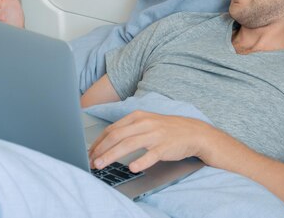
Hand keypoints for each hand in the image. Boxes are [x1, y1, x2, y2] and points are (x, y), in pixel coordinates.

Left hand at [88, 111, 213, 172]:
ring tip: (101, 164)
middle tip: (91, 161)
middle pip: (117, 136)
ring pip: (129, 144)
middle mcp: (145, 123)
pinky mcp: (165, 147)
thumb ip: (129, 129)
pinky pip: (151, 155)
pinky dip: (140, 161)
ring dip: (112, 155)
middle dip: (101, 149)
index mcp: (138, 116)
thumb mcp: (147, 122)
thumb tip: (106, 141)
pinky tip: (131, 167)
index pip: (112, 129)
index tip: (90, 153)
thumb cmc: (167, 129)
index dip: (98, 142)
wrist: (193, 132)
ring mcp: (155, 135)